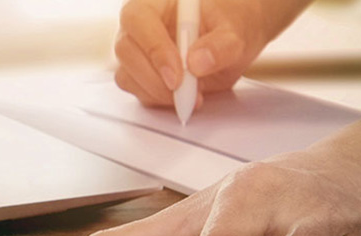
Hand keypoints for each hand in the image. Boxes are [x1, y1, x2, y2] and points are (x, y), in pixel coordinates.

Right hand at [114, 0, 273, 106]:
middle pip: (126, 49)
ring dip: (158, 92)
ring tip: (193, 94)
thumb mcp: (235, 29)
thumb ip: (221, 45)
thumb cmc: (228, 23)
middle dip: (154, 76)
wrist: (232, 40)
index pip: (138, 18)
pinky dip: (161, 100)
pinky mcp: (141, 76)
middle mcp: (139, 26)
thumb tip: (198, 63)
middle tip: (184, 90)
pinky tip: (185, 96)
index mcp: (155, 2)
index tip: (177, 74)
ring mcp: (137, 52)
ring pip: (127, 75)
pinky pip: (139, 92)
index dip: (153, 47)